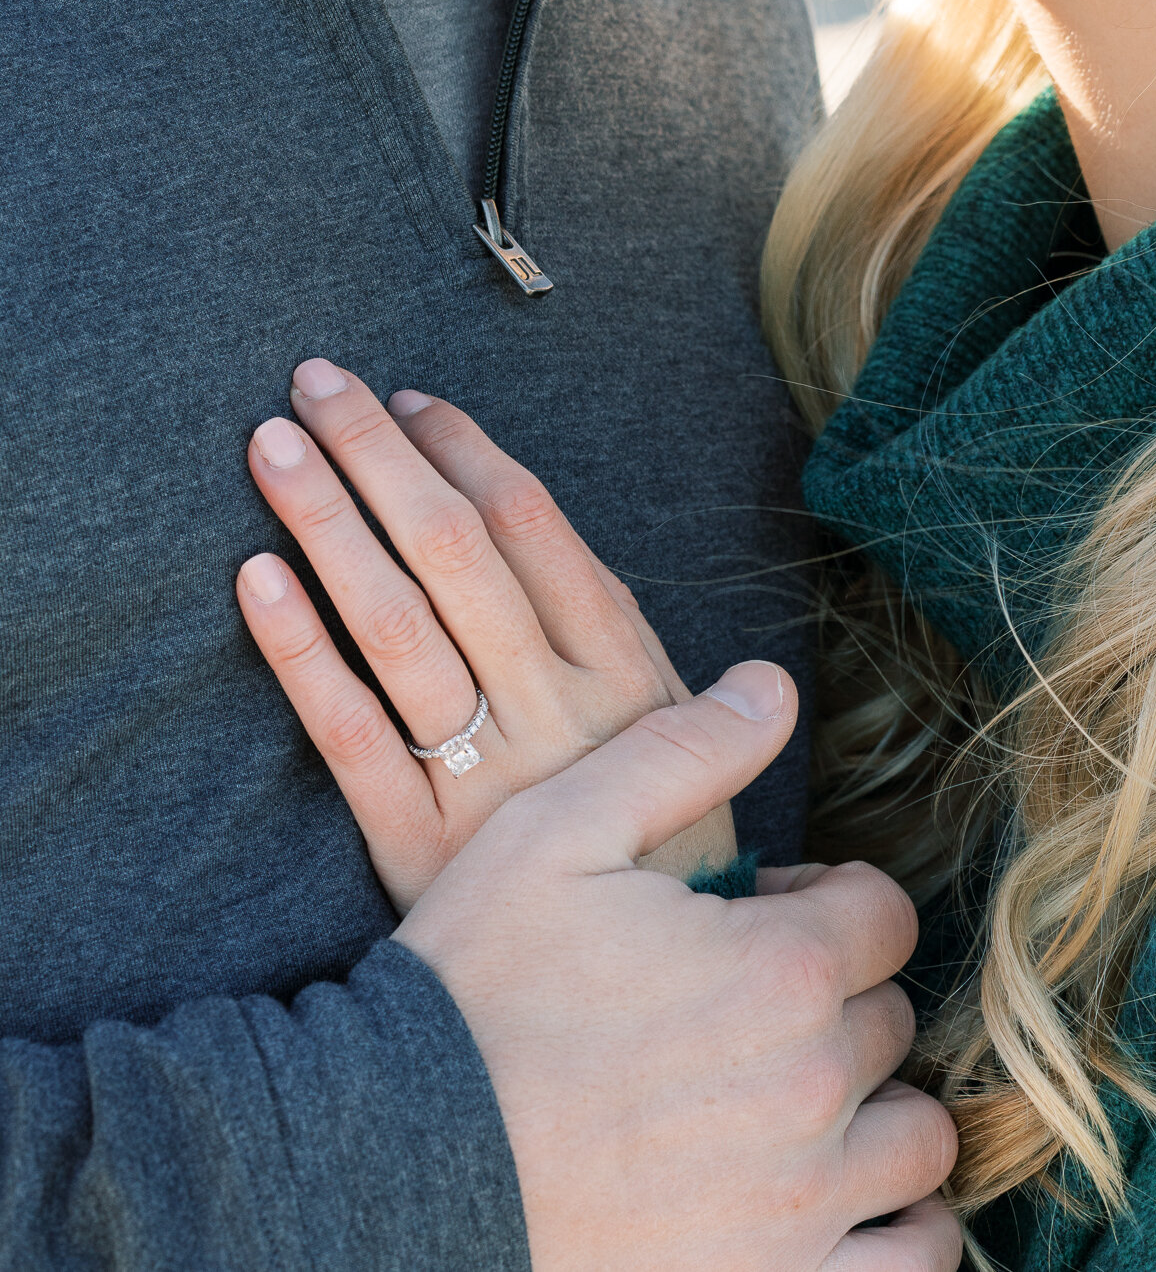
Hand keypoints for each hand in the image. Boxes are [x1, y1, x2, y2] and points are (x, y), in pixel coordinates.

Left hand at [236, 358, 731, 906]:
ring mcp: (487, 780)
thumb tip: (529, 511)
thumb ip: (605, 627)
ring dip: (327, 524)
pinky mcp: (421, 850)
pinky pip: (349, 737)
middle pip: (452, 553)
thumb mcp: (673, 729)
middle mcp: (557, 713)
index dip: (461, 451)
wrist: (639, 998)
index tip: (404, 398)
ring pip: (394, 625)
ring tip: (273, 447)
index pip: (532, 527)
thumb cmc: (658, 840)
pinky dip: (301, 653)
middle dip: (378, 456)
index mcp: (626, 672)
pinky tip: (257, 582)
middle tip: (314, 382)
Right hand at [399, 670, 961, 1271]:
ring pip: (919, 1148)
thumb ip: (684, 751)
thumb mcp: (558, 834)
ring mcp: (799, 1213)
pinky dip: (894, 1238)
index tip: (749, 927)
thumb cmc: (470, 994)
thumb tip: (773, 683)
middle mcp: (812, 1093)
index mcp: (780, 970)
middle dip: (834, 1003)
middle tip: (740, 1013)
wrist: (385, 1173)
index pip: (883, 916)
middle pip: (893, 1024)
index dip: (822, 908)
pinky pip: (910, 1269)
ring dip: (876, 1118)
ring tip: (792, 1109)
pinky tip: (831, 1207)